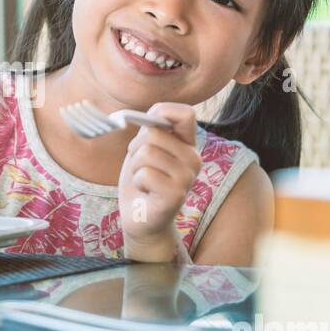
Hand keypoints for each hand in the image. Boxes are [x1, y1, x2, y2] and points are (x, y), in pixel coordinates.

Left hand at [118, 102, 201, 260]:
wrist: (140, 218)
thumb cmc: (141, 180)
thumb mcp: (144, 148)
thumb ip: (149, 129)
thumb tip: (143, 118)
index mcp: (188, 144)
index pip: (185, 113)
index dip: (161, 112)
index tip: (145, 129)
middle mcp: (194, 159)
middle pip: (154, 132)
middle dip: (136, 148)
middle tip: (141, 167)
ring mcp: (187, 177)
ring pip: (147, 152)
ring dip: (135, 167)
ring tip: (144, 180)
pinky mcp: (176, 195)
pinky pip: (145, 174)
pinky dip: (137, 182)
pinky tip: (146, 192)